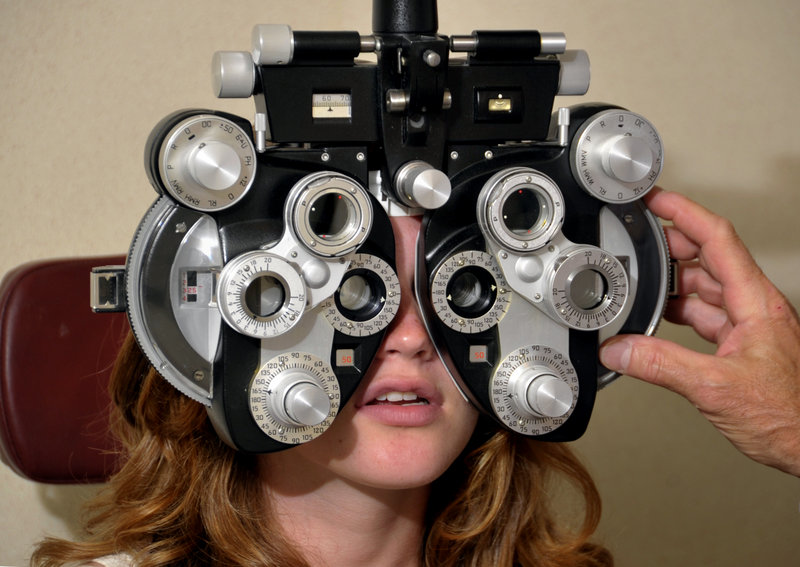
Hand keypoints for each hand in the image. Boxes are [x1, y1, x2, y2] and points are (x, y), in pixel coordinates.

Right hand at [600, 188, 799, 475]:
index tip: (656, 199)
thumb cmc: (793, 417)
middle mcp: (754, 307)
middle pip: (708, 257)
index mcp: (755, 302)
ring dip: (673, 281)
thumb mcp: (717, 388)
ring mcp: (749, 326)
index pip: (717, 239)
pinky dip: (678, 312)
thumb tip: (619, 349)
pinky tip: (659, 320)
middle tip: (638, 238)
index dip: (684, 212)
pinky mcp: (742, 346)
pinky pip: (705, 315)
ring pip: (705, 287)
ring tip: (640, 281)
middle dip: (671, 243)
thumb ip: (662, 365)